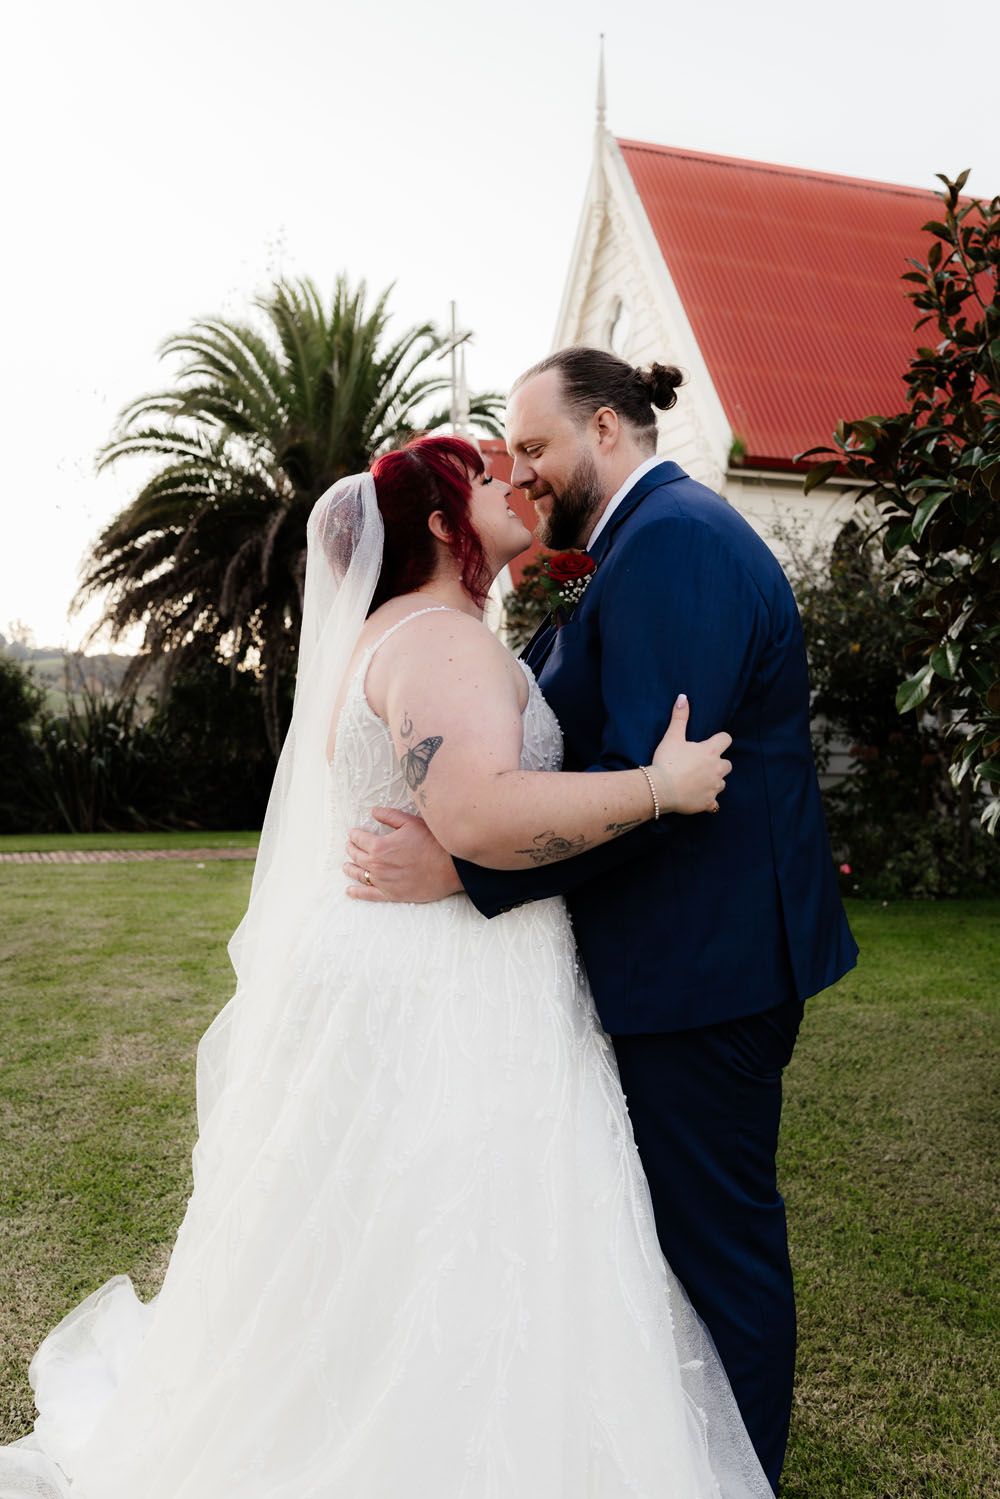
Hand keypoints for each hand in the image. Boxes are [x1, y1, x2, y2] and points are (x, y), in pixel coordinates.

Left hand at [344, 807, 463, 902]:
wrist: (449, 868)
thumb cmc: (432, 843)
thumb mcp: (410, 822)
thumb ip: (389, 816)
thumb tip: (373, 811)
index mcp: (379, 846)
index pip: (359, 838)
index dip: (354, 834)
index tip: (352, 832)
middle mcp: (377, 865)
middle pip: (356, 856)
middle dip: (350, 848)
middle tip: (349, 845)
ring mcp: (383, 882)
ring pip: (359, 874)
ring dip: (350, 868)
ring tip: (345, 865)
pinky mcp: (391, 894)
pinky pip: (368, 895)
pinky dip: (357, 893)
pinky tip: (350, 891)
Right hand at [650, 695, 731, 815]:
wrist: (659, 789)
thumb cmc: (666, 761)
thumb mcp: (672, 737)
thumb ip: (680, 717)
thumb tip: (683, 697)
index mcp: (710, 751)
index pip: (726, 739)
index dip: (720, 740)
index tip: (711, 743)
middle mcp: (717, 769)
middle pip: (728, 764)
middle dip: (718, 764)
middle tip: (701, 765)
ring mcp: (714, 787)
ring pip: (721, 783)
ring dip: (713, 782)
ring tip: (697, 781)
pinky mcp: (708, 802)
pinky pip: (714, 803)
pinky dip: (708, 801)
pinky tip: (698, 797)